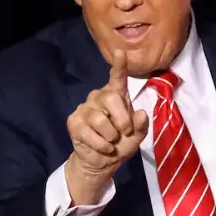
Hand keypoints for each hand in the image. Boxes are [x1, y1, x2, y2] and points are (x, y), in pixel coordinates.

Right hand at [65, 50, 148, 204]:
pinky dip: (100, 144)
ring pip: (99, 119)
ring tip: (112, 142)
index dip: (119, 65)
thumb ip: (141, 126)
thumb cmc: (120, 144)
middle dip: (122, 119)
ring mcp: (85, 109)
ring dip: (110, 136)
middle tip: (125, 132)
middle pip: (111, 98)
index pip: (117, 78)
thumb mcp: (136, 137)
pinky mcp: (74, 122)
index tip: (121, 53)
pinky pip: (88, 132)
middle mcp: (99, 97)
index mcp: (116, 96)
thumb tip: (141, 113)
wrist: (102, 162)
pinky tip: (103, 148)